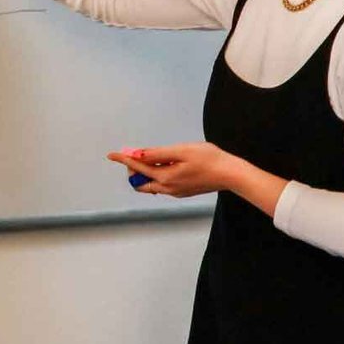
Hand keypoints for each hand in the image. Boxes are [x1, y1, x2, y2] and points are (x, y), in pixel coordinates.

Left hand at [107, 142, 239, 198]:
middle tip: (135, 155)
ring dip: (146, 173)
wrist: (231, 174)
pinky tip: (165, 165)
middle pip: (140, 182)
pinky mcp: (183, 192)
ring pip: (151, 185)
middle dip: (133, 169)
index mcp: (165, 178)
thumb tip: (138, 154)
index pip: (138, 167)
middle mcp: (168, 188)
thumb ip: (158, 154)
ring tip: (151, 158)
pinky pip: (162, 186)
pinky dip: (157, 176)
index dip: (124, 159)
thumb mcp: (181, 151)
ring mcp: (176, 192)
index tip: (112, 154)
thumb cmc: (209, 159)